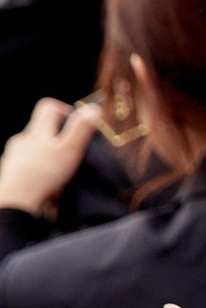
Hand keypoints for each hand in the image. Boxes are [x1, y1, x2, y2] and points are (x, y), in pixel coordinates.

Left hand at [0, 99, 95, 214]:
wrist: (16, 200)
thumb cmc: (45, 174)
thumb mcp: (70, 150)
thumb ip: (81, 129)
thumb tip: (94, 108)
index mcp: (37, 131)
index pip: (47, 107)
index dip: (63, 109)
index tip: (75, 123)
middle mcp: (22, 139)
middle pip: (40, 128)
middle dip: (57, 136)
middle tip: (72, 152)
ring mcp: (13, 155)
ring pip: (33, 147)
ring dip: (47, 154)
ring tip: (60, 170)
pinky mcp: (9, 171)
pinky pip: (25, 164)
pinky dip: (37, 169)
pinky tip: (45, 183)